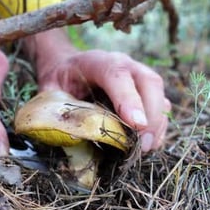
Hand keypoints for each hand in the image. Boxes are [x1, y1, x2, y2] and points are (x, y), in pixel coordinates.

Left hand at [38, 50, 170, 151]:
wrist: (68, 67)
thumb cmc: (59, 80)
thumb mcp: (49, 90)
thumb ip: (55, 107)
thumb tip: (65, 134)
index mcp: (96, 61)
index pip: (117, 74)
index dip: (128, 99)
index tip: (136, 125)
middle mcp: (124, 64)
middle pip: (149, 82)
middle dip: (150, 115)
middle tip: (143, 145)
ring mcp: (138, 76)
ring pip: (159, 94)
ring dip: (157, 124)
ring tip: (146, 148)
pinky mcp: (145, 91)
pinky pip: (160, 106)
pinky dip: (159, 126)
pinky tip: (150, 143)